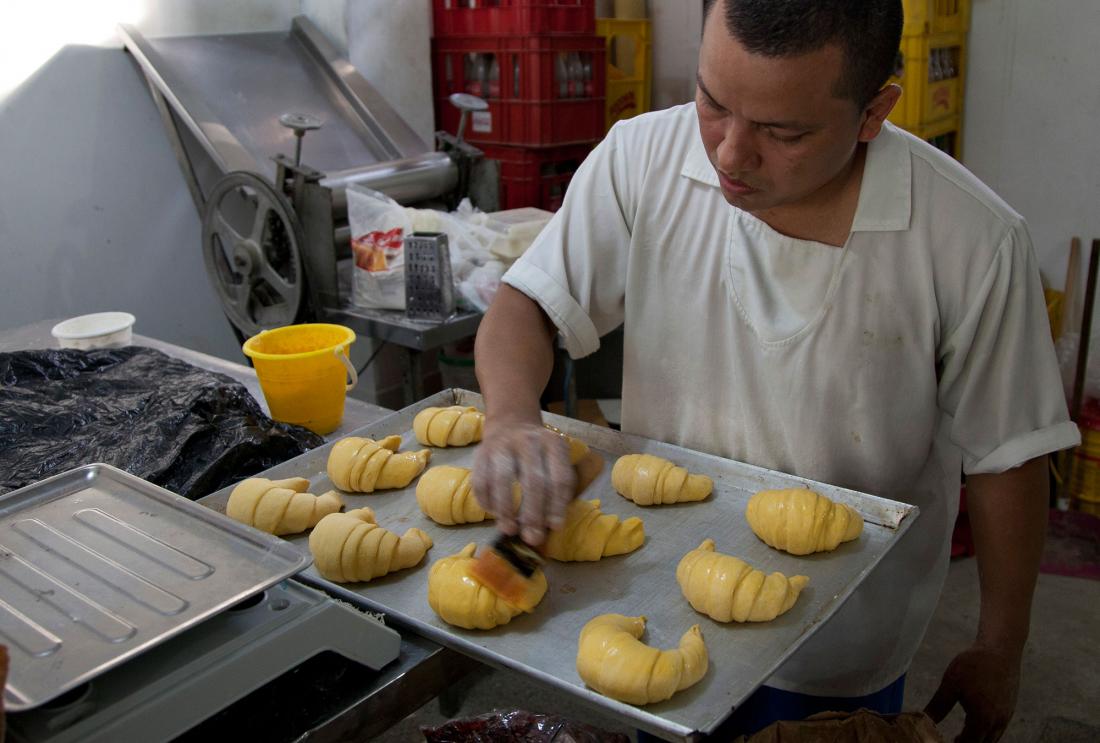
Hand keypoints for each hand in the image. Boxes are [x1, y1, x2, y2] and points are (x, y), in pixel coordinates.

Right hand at [472, 420, 574, 545]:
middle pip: (533, 481)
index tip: (555, 527)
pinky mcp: (481, 453)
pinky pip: (481, 481)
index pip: (559, 478)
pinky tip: (494, 514)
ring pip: (503, 480)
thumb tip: (548, 526)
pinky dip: (486, 501)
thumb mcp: (555, 461)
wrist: (511, 425)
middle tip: (533, 537)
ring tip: (510, 530)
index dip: (557, 505)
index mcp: (554, 444)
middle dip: (533, 514)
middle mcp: (529, 441)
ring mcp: (502, 445)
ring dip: (506, 510)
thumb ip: (557, 488)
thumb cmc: (539, 454)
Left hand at [924, 644, 1020, 741]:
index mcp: (983, 719)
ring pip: (991, 739)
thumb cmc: (974, 664)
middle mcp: (998, 722)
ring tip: (959, 737)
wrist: (1001, 649)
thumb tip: (923, 720)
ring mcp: (1006, 716)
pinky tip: (974, 722)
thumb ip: (938, 706)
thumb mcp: (951, 684)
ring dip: (976, 740)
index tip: (941, 741)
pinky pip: (997, 729)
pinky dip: (985, 732)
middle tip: (949, 740)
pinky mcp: (1009, 709)